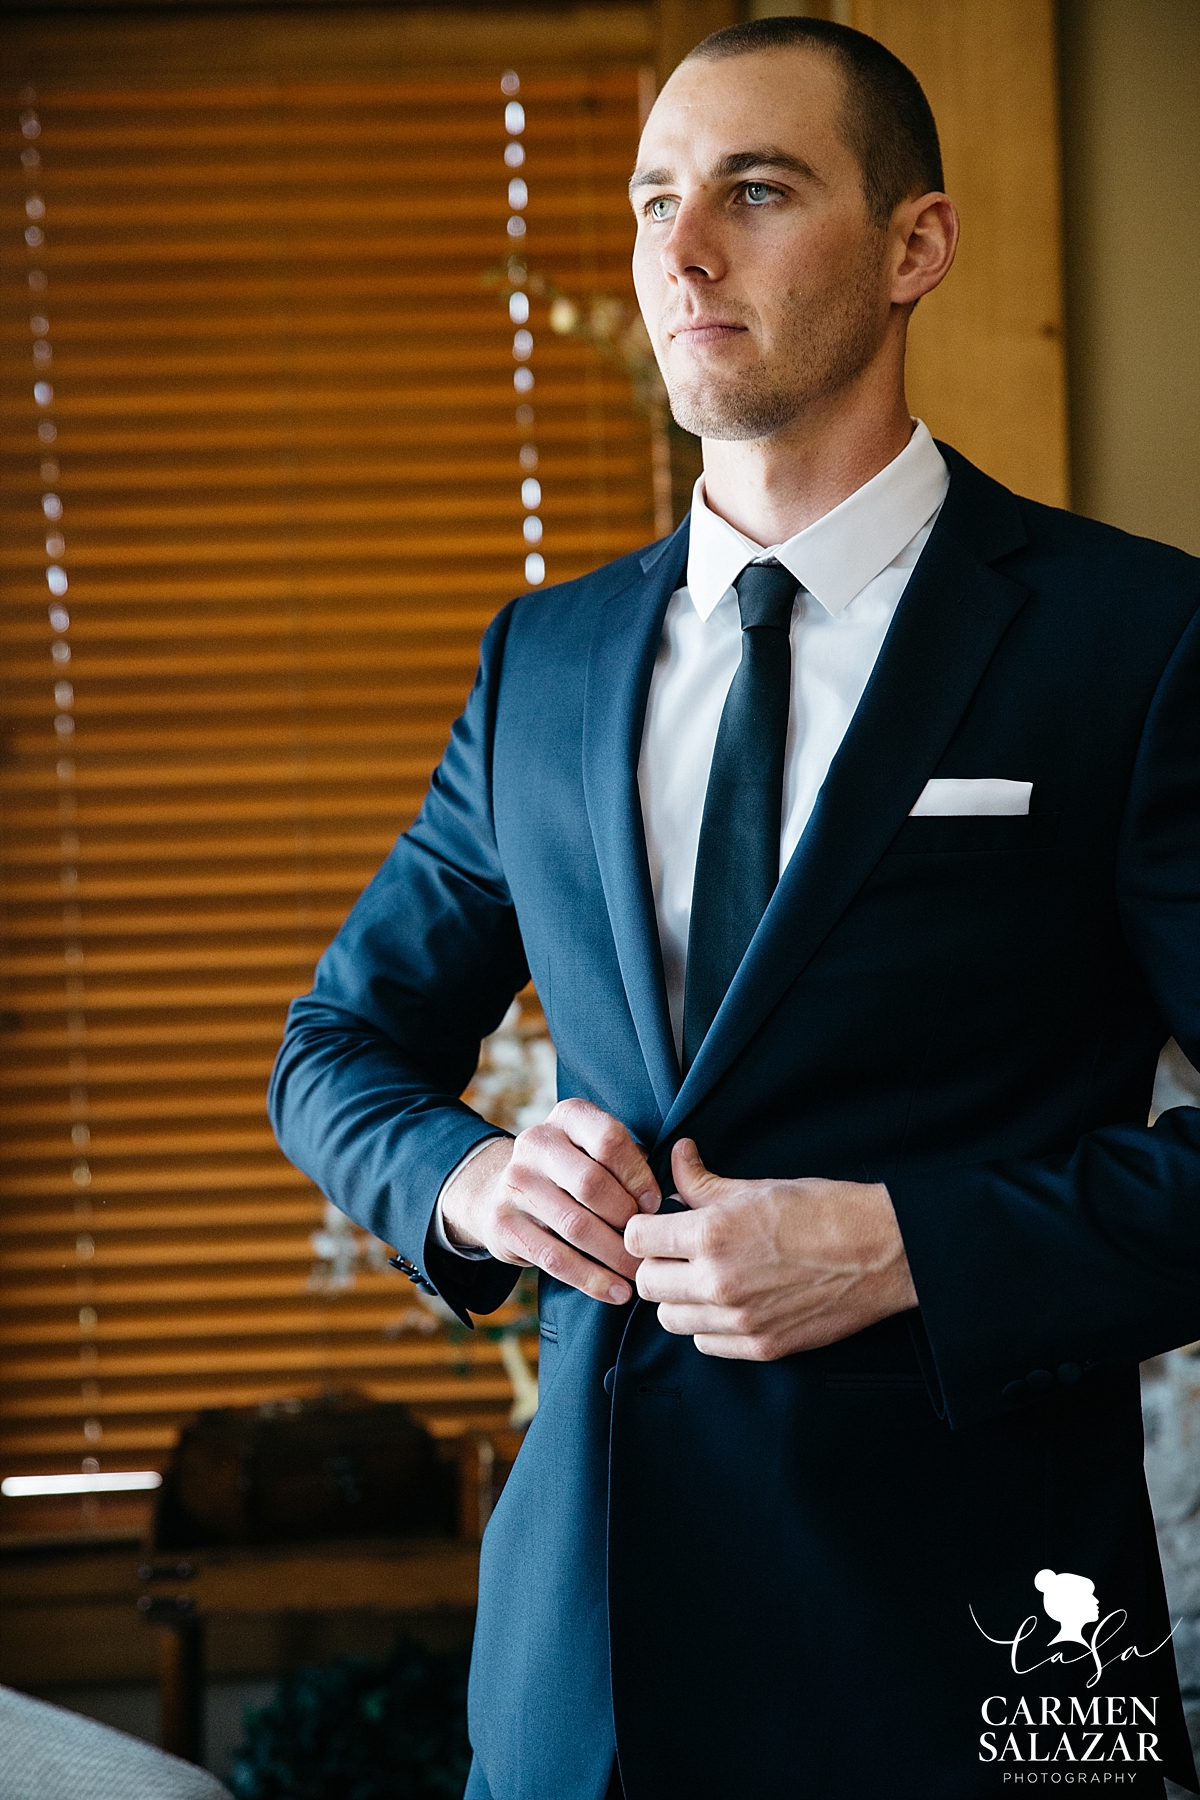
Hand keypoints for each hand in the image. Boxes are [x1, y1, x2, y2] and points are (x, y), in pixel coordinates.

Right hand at [439, 1098, 659, 1304]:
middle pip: (591, 1184)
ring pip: (575, 1225)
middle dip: (626, 1219)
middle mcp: (536, 1143)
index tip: (656, 1204)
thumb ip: (634, 1164)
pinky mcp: (502, 1223)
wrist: (506, 1190)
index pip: (609, 1140)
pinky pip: (554, 1258)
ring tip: (639, 1273)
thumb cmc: (576, 1171)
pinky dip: (591, 1279)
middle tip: (649, 1244)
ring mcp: (514, 1183)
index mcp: (568, 1117)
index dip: (638, 1176)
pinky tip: (616, 1291)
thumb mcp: (600, 1152)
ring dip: (614, 1256)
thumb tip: (677, 1197)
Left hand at [624, 1139, 916, 1358]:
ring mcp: (739, 1320)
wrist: (883, 1251)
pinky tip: (727, 1301)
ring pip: (670, 1318)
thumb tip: (677, 1157)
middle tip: (678, 1251)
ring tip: (703, 1276)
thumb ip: (704, 1182)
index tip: (658, 1225)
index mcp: (712, 1234)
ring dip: (678, 1297)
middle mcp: (718, 1282)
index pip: (636, 1238)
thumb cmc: (825, 1210)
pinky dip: (707, 1324)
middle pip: (646, 1283)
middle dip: (657, 1263)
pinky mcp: (762, 1346)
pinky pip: (704, 1343)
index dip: (644, 1228)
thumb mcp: (758, 1186)